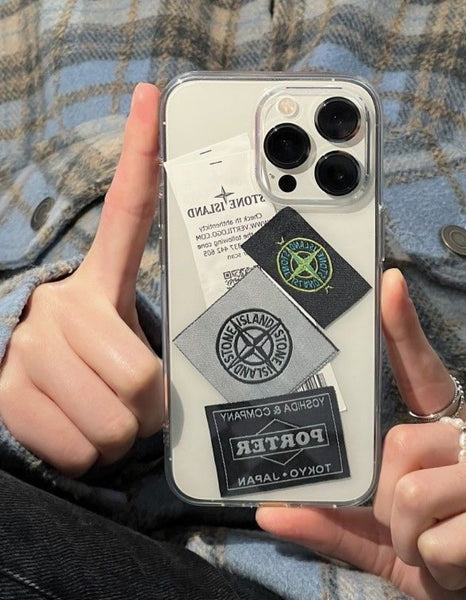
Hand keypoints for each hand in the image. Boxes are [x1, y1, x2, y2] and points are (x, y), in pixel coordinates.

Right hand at [0, 83, 162, 476]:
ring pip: (113, 422)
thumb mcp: (120, 342)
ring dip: (118, 433)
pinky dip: (87, 454)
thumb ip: (154, 349)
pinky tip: (71, 429)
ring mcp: (27, 347)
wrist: (18, 389)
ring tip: (98, 413)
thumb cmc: (89, 364)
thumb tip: (177, 382)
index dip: (139, 155)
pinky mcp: (2, 392)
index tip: (153, 99)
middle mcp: (58, 304)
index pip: (124, 211)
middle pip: (142, 377)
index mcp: (95, 282)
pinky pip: (79, 448)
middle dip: (148, 407)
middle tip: (132, 401)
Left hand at [257, 268, 465, 599]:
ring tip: (441, 552)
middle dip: (388, 506)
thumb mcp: (386, 539)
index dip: (401, 328)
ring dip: (414, 543)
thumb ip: (334, 521)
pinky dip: (442, 568)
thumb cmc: (444, 555)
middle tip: (412, 530)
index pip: (423, 371)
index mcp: (448, 432)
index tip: (386, 283)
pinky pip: (443, 541)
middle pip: (397, 445)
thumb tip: (267, 510)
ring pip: (412, 496)